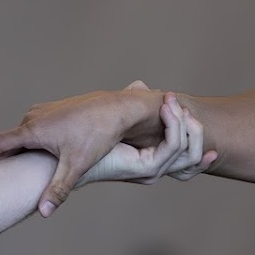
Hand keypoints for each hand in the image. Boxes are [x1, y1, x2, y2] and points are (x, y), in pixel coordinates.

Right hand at [0, 81, 167, 217]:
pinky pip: (34, 128)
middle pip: (9, 140)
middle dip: (0, 158)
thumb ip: (58, 189)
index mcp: (33, 130)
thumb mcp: (77, 165)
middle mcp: (34, 117)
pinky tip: (36, 155)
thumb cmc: (98, 135)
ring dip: (16, 150)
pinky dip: (29, 142)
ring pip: (23, 134)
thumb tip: (43, 213)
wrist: (118, 108)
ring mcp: (44, 111)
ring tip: (11, 169)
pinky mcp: (55, 110)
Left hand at [78, 89, 215, 187]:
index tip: (194, 113)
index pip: (185, 153)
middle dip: (196, 129)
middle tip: (186, 106)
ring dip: (187, 124)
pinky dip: (176, 127)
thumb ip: (131, 103)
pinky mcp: (147, 168)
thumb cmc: (75, 141)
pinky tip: (168, 109)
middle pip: (193, 153)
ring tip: (177, 104)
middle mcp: (153, 168)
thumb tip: (142, 84)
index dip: (197, 136)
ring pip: (188, 149)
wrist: (57, 159)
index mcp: (146, 160)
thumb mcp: (113, 117)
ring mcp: (152, 170)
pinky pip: (173, 146)